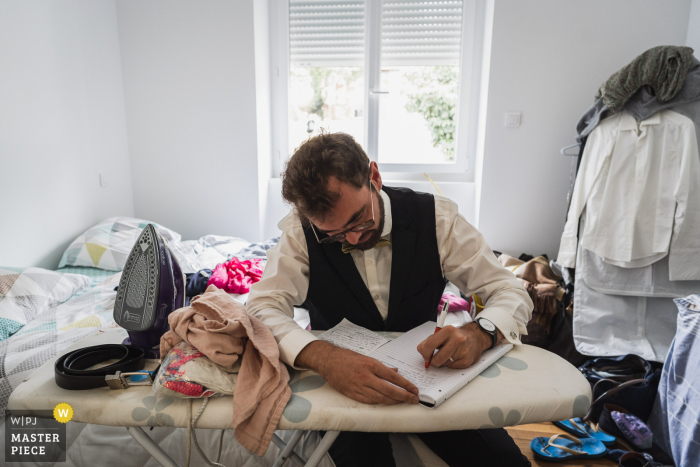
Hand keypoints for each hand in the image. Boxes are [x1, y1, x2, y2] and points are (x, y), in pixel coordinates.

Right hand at [295, 340, 419, 404]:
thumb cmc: (347, 357)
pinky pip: (369, 401)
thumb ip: (382, 367)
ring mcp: (359, 386)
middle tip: (414, 399)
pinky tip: (386, 403)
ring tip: (402, 402)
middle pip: (389, 390)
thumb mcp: (367, 358)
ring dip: (394, 402)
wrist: (328, 361)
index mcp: (372, 365)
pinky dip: (379, 403)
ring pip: (381, 398)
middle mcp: (366, 376)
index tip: (414, 390)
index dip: (406, 385)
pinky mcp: (352, 394)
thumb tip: (395, 372)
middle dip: (404, 396)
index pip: (394, 377)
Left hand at [417, 323, 500, 368]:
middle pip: (437, 359)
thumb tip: (423, 353)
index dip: (424, 353)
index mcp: (448, 330)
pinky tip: (455, 357)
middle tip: (435, 358)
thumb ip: (429, 342)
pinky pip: (452, 367)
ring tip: (448, 354)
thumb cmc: (454, 336)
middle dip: (433, 361)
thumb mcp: (441, 334)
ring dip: (443, 362)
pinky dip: (451, 364)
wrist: (475, 338)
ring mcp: (464, 351)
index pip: (430, 345)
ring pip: (444, 364)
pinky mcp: (467, 360)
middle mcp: (458, 339)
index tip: (426, 355)